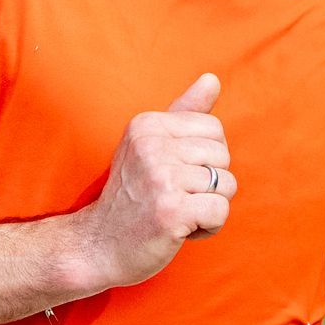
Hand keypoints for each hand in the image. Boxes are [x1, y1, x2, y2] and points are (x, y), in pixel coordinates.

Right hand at [60, 73, 235, 295]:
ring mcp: (160, 178)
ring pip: (226, 185)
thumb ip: (183, 112)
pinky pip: (220, 211)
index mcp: (147, 125)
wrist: (97, 246)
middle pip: (223, 157)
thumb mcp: (150, 146)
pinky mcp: (171, 211)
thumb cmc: (131, 196)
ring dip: (208, 207)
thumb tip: (212, 78)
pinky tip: (180, 231)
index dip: (205, 159)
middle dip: (209, 184)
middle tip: (173, 198)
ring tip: (176, 213)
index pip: (214, 129)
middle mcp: (151, 145)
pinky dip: (208, 227)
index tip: (174, 175)